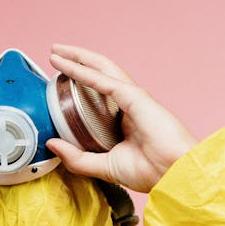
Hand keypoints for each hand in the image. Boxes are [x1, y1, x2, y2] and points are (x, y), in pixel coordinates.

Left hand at [47, 44, 196, 192]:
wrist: (173, 174)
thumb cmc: (150, 171)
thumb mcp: (104, 166)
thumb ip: (78, 158)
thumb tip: (51, 144)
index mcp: (124, 118)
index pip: (98, 92)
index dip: (79, 81)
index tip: (58, 78)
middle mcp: (128, 103)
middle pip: (98, 73)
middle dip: (75, 60)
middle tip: (54, 53)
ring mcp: (132, 97)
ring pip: (101, 69)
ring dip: (78, 58)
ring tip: (57, 51)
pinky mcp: (134, 97)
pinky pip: (104, 81)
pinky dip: (84, 72)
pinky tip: (68, 66)